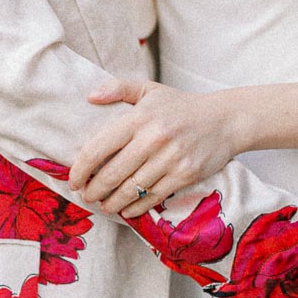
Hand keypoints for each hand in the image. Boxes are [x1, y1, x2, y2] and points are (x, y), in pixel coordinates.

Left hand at [69, 77, 237, 215]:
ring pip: (131, 189)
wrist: (224, 120)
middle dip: (94, 190)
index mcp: (139, 117)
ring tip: (104, 204)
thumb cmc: (181, 106)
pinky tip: (126, 208)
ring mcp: (170, 158)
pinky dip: (136, 207)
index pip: (99, 147)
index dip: (81, 168)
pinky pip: (153, 197)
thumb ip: (118, 88)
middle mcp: (153, 138)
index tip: (73, 179)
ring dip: (112, 202)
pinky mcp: (185, 175)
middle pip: (112, 174)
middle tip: (86, 195)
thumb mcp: (150, 90)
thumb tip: (90, 96)